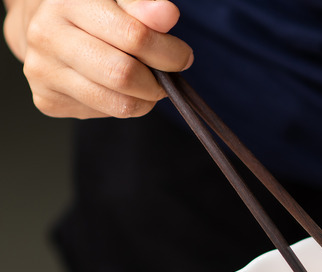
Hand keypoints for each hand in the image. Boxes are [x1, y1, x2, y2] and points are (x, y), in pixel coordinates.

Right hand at [3, 0, 191, 118]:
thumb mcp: (119, 1)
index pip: (134, 36)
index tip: (182, 57)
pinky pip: (104, 114)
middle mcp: (49, 36)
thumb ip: (144, 7)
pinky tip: (116, 88)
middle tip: (165, 77)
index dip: (169, 52)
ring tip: (145, 83)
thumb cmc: (93, 12)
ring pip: (118, 104)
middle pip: (123, 75)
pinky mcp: (48, 100)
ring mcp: (44, 71)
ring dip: (145, 99)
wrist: (47, 29)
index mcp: (69, 3)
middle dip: (158, 82)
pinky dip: (123, 105)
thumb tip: (168, 14)